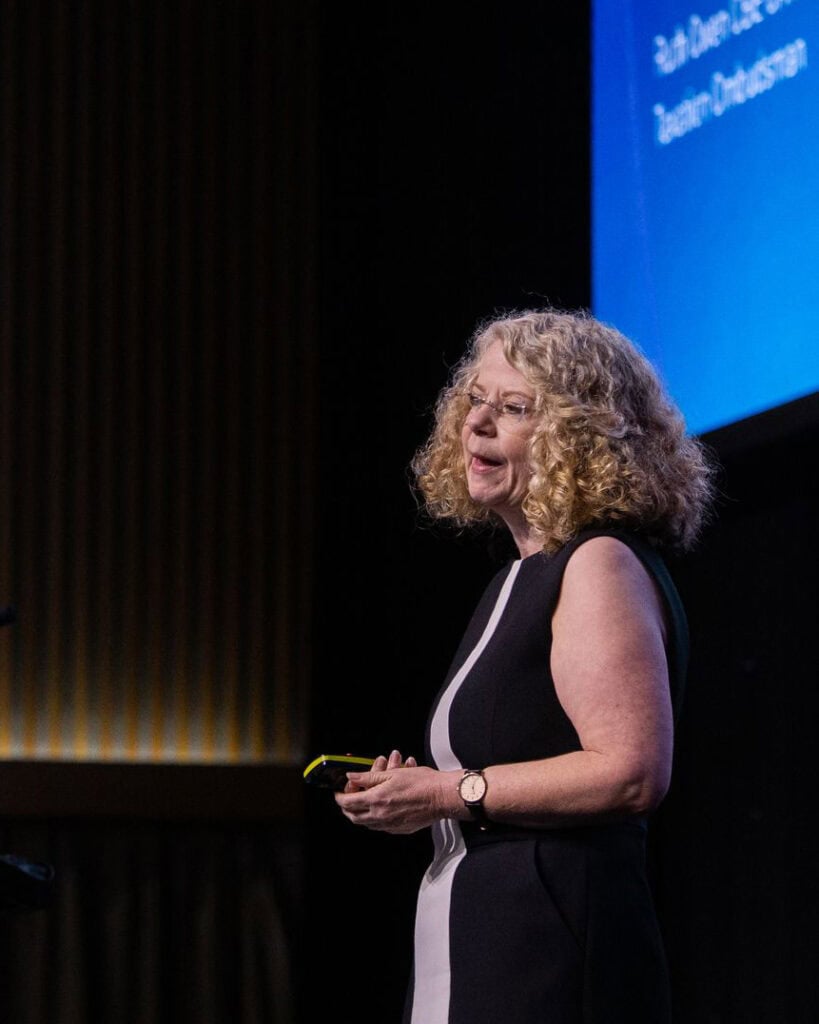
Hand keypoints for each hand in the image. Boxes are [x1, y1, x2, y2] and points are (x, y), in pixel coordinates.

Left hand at [335, 750, 453, 833]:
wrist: (442, 797)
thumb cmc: (422, 782)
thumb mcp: (392, 774)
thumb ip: (369, 776)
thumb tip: (352, 776)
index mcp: (376, 800)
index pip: (347, 802)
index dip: (340, 795)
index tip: (341, 789)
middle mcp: (380, 816)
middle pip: (354, 816)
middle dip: (347, 807)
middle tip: (348, 796)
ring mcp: (390, 825)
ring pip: (366, 823)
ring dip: (360, 812)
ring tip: (364, 800)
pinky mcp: (399, 829)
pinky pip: (380, 826)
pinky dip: (375, 818)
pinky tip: (381, 807)